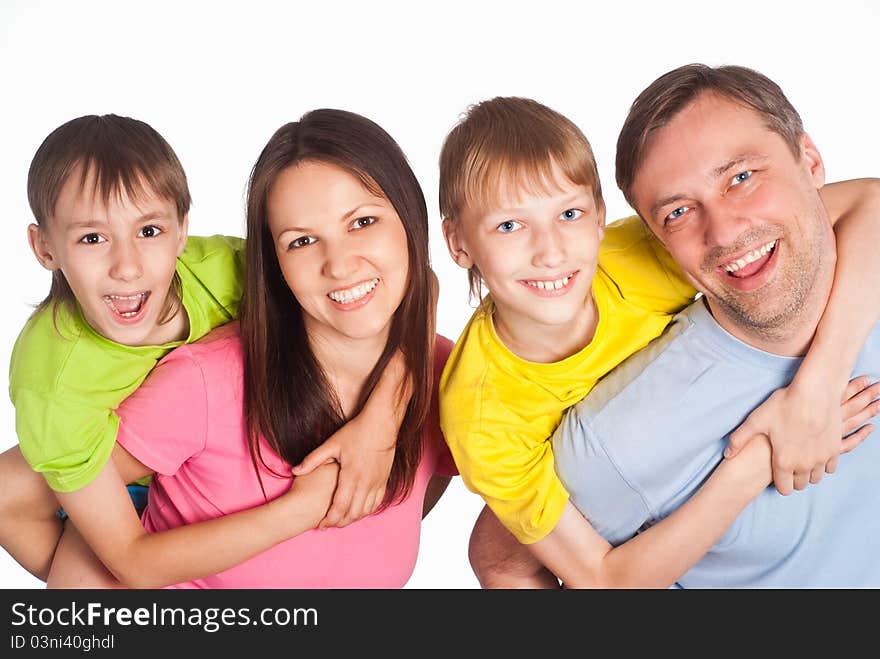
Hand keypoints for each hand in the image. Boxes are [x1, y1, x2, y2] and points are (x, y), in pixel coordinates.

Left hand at [291, 413, 395, 528]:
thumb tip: (294, 470)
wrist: (382, 422)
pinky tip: (357, 510)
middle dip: (340, 523)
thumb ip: (313, 459)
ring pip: (366, 510)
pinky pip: (376, 503)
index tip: (321, 525)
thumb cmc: (357, 431)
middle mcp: (366, 482)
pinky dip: (366, 511)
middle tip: (329, 525)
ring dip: (353, 518)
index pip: (340, 507)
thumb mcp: (332, 443)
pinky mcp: (385, 480)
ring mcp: (378, 482)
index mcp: (352, 475)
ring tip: (341, 520)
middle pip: (353, 513)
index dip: (330, 519)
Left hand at [725, 376, 878, 494]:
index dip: (779, 483)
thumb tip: (727, 454)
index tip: (776, 474)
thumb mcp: (756, 421)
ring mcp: (822, 459)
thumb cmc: (784, 405)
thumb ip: (739, 440)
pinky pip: (830, 468)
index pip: (784, 489)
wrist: (815, 392)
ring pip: (816, 478)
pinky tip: (815, 453)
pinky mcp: (835, 450)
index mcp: (784, 462)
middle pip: (800, 485)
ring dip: (808, 473)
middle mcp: (805, 465)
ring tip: (800, 460)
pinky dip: (823, 464)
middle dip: (793, 479)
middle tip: (787, 466)